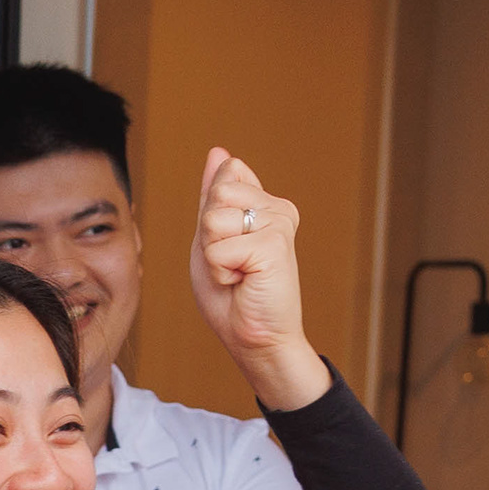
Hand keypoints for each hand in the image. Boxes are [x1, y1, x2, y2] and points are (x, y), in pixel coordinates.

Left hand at [189, 148, 330, 412]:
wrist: (254, 337)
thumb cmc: (232, 295)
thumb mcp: (212, 238)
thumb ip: (214, 196)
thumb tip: (220, 152)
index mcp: (265, 202)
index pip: (223, 177)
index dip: (210, 217)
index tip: (228, 246)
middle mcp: (278, 207)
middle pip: (216, 195)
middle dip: (209, 235)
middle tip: (232, 264)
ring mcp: (280, 223)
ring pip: (214, 220)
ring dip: (214, 255)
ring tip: (238, 273)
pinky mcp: (275, 244)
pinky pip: (219, 248)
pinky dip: (221, 271)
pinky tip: (244, 281)